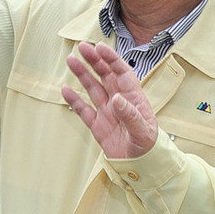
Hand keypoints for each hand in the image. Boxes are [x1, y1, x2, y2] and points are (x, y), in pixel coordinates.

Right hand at [61, 41, 158, 159]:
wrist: (141, 166)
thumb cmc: (149, 147)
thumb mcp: (143, 132)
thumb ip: (130, 115)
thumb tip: (117, 99)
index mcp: (134, 98)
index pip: (122, 72)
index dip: (111, 59)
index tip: (100, 47)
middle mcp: (119, 101)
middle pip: (105, 75)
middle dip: (94, 60)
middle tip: (82, 47)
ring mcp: (107, 112)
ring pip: (93, 88)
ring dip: (83, 74)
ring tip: (71, 60)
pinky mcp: (98, 126)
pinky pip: (84, 110)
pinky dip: (74, 100)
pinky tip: (66, 89)